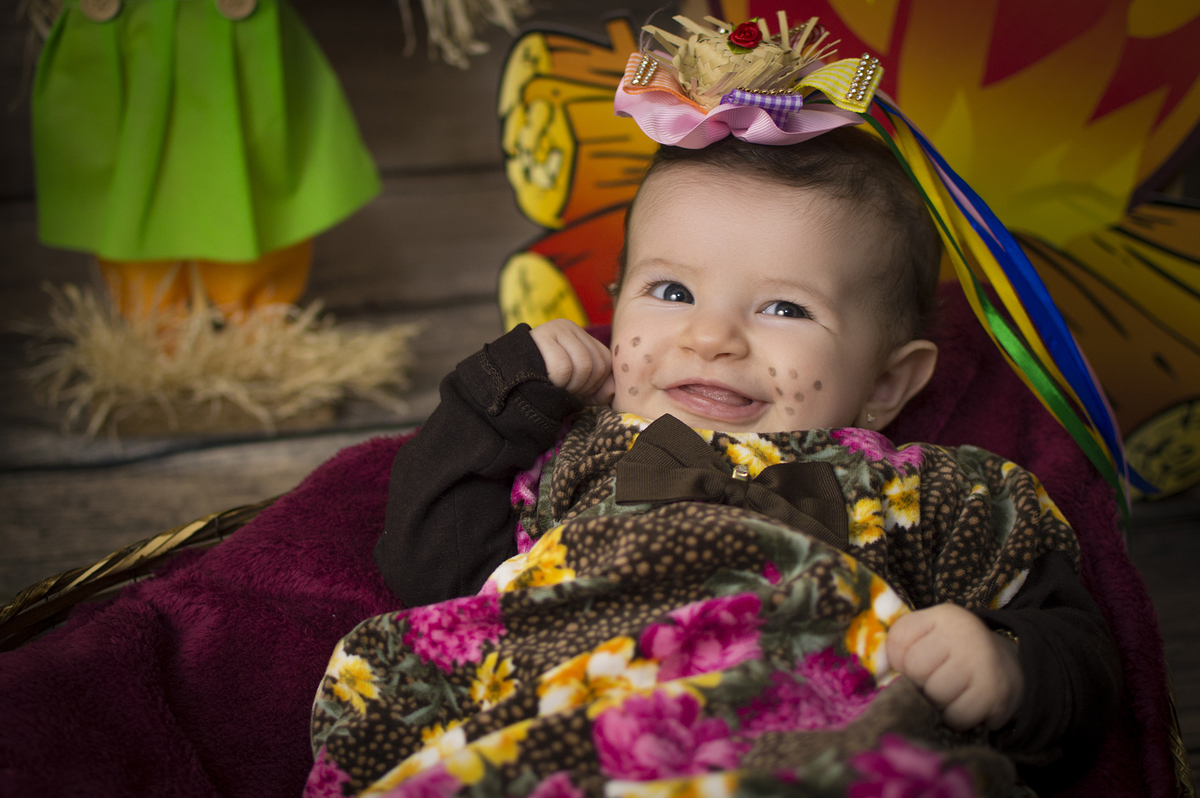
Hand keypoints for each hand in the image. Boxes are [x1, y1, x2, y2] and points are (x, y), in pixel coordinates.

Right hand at [529, 319, 614, 404]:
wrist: (505, 380)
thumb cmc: (544, 384)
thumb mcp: (576, 387)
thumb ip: (598, 388)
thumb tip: (613, 391)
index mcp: (582, 336)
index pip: (606, 361)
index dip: (596, 384)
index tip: (579, 393)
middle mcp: (570, 327)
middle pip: (596, 364)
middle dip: (583, 386)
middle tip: (564, 390)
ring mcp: (555, 328)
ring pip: (583, 365)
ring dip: (570, 386)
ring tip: (556, 387)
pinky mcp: (541, 336)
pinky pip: (562, 367)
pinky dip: (557, 382)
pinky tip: (546, 382)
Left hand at [886, 603, 1023, 730]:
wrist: (1010, 669)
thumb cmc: (955, 654)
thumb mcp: (929, 636)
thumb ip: (899, 646)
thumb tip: (878, 671)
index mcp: (943, 615)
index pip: (898, 641)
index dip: (900, 660)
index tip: (917, 662)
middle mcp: (965, 632)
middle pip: (915, 669)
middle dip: (921, 682)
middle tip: (938, 679)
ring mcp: (982, 662)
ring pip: (934, 695)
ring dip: (938, 702)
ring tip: (954, 691)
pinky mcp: (994, 693)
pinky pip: (956, 716)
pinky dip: (956, 717)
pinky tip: (967, 703)